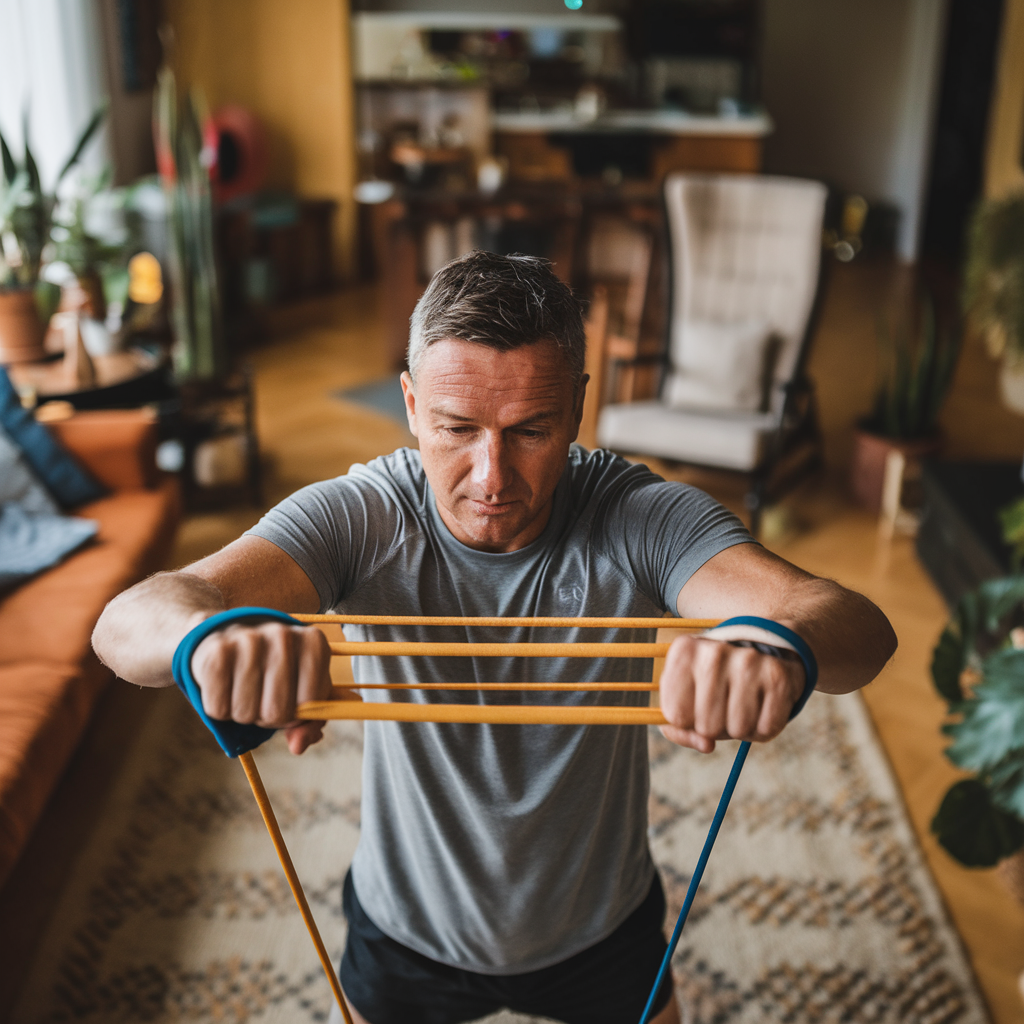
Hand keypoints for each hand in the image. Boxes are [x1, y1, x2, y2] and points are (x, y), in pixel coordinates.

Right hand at [191, 621, 332, 754]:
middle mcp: (283, 635)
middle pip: (277, 713)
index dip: (298, 714)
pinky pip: (218, 709)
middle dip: (268, 717)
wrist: (228, 638)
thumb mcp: (302, 690)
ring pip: (246, 713)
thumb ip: (310, 722)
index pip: (312, 705)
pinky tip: (226, 685)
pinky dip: (221, 709)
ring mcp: (248, 639)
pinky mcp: (216, 651)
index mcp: (313, 643)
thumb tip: (298, 746)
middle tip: (263, 697)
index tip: (290, 698)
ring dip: (244, 713)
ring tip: (244, 689)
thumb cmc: (275, 670)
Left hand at [658, 636, 804, 753]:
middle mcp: (714, 652)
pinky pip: (766, 729)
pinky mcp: (778, 676)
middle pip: (707, 727)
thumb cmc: (713, 680)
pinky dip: (763, 728)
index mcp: (683, 652)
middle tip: (723, 704)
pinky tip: (761, 705)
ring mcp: (748, 661)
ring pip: (738, 730)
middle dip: (715, 727)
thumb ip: (679, 727)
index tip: (696, 704)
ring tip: (743, 703)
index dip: (688, 722)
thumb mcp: (684, 693)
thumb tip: (705, 745)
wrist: (760, 650)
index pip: (676, 716)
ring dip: (741, 728)